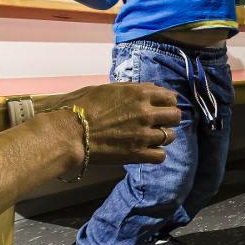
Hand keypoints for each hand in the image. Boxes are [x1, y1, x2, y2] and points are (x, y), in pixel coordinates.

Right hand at [45, 82, 181, 165]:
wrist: (69, 132)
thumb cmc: (81, 107)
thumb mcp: (107, 89)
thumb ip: (132, 89)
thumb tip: (151, 89)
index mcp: (139, 94)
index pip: (170, 97)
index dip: (167, 102)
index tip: (162, 107)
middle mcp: (146, 113)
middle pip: (175, 116)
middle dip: (169, 119)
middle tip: (159, 122)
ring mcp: (143, 134)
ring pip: (171, 136)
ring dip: (163, 137)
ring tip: (152, 138)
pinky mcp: (137, 153)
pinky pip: (161, 156)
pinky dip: (157, 154)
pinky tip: (148, 151)